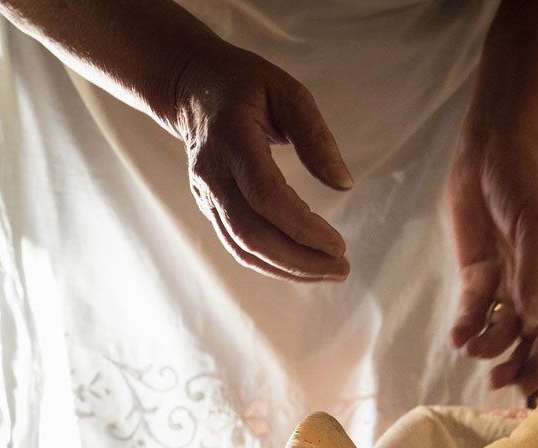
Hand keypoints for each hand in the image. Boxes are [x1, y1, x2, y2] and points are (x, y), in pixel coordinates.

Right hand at [170, 46, 353, 281]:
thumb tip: (344, 185)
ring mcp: (207, 194)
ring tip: (331, 272)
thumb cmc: (248, 86)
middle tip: (343, 268)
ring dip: (288, 269)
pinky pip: (239, 246)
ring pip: (243, 247)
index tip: (339, 245)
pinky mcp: (211, 207)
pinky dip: (272, 264)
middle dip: (299, 259)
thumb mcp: (289, 94)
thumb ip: (316, 138)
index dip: (302, 227)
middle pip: (252, 233)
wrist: (193, 87)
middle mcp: (212, 173)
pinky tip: (304, 267)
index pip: (265, 196)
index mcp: (232, 140)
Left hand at [447, 132, 537, 393]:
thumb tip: (534, 316)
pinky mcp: (479, 274)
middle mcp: (535, 284)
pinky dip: (467, 325)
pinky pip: (475, 309)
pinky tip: (458, 337)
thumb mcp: (535, 222)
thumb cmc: (525, 181)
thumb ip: (534, 269)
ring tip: (472, 350)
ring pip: (501, 327)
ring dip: (489, 345)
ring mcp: (506, 281)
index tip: (530, 383)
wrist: (492, 150)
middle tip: (499, 382)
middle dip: (517, 361)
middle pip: (530, 335)